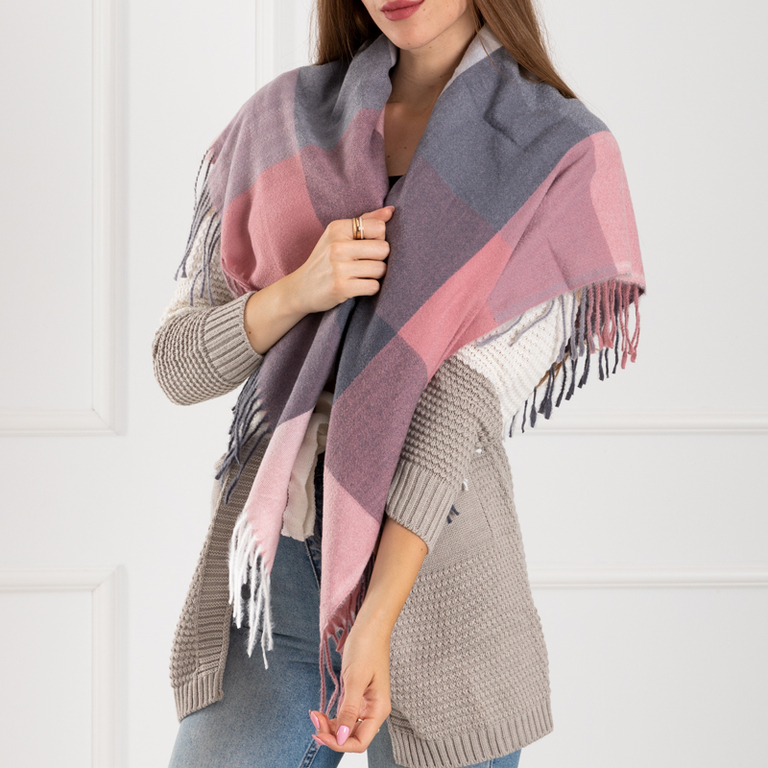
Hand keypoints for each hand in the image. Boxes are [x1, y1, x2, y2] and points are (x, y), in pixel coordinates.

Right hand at [291, 206, 394, 314]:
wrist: (301, 288)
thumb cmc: (325, 260)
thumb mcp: (338, 235)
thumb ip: (366, 221)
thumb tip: (391, 211)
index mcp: (337, 228)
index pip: (379, 227)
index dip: (378, 239)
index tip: (365, 247)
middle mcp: (337, 245)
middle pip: (384, 249)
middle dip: (379, 259)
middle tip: (364, 263)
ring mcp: (338, 267)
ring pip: (380, 269)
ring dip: (375, 275)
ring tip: (360, 275)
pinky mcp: (341, 288)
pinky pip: (374, 287)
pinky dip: (370, 288)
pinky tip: (357, 286)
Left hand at [308, 619, 391, 752]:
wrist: (370, 627)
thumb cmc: (366, 648)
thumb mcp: (355, 679)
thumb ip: (349, 710)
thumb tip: (341, 737)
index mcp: (378, 709)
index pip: (360, 742)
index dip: (339, 744)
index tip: (320, 734)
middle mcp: (374, 710)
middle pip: (352, 737)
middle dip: (331, 735)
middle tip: (314, 722)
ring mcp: (366, 703)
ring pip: (346, 727)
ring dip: (329, 727)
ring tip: (315, 715)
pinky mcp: (358, 696)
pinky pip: (345, 715)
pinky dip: (332, 717)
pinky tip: (321, 712)